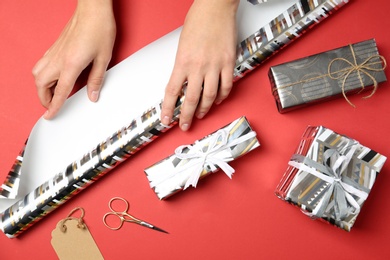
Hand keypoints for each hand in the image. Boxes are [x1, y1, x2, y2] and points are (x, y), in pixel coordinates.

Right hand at [32, 0, 115, 118]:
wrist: (93, 9)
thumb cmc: (100, 29)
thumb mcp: (103, 58)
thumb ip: (96, 79)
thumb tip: (93, 96)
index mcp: (71, 64)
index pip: (60, 92)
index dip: (54, 106)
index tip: (50, 116)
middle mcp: (58, 59)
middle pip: (41, 84)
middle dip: (43, 98)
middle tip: (52, 105)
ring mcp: (54, 51)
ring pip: (37, 73)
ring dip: (41, 86)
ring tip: (52, 93)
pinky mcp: (54, 46)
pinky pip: (42, 64)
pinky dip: (43, 75)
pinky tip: (54, 76)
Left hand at [161, 0, 238, 130]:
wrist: (215, 7)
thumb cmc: (197, 21)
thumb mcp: (182, 45)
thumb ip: (182, 65)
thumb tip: (182, 83)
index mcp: (182, 61)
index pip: (172, 91)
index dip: (168, 108)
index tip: (166, 119)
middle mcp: (198, 67)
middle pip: (191, 99)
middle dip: (186, 116)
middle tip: (184, 125)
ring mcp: (215, 66)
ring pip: (209, 96)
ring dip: (204, 109)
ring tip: (200, 115)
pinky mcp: (228, 63)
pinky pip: (226, 86)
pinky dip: (222, 96)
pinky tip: (217, 100)